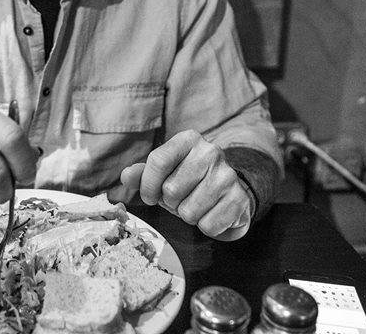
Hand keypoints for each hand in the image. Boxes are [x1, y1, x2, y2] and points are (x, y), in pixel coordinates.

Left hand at [117, 130, 252, 240]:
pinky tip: (211, 213)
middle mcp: (211, 152)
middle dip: (171, 202)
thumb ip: (142, 174)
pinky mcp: (239, 199)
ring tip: (196, 205)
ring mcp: (228, 175)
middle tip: (181, 199)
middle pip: (171, 189)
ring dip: (187, 215)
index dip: (148, 185)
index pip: (158, 161)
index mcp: (188, 139)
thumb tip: (126, 176)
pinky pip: (208, 225)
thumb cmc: (190, 182)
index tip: (150, 196)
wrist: (228, 193)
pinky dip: (205, 226)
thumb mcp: (164, 174)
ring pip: (188, 211)